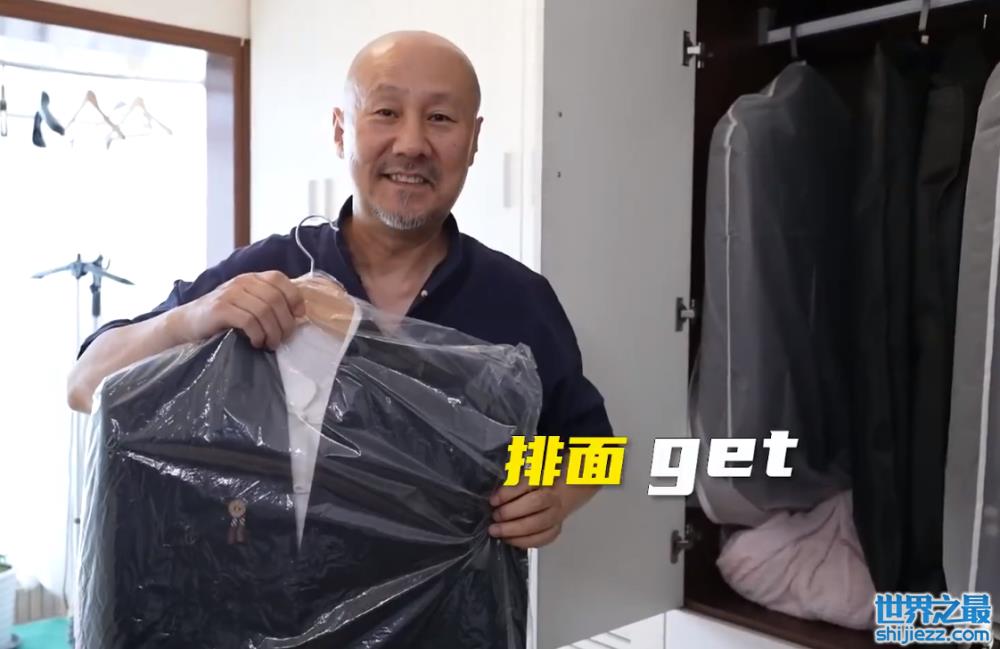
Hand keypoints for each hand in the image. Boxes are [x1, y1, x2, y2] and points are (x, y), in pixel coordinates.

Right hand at [172, 271, 305, 348]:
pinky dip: (257, 334)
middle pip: (275, 298)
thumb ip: (267, 302)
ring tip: (270, 344)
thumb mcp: (247, 303)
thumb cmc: (223, 317)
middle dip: (285, 322)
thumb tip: (298, 315)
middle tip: (282, 339)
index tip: (298, 317)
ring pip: (264, 311)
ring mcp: (230, 294)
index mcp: (252, 278)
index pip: (280, 279)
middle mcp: (242, 282)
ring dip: (272, 332)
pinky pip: (249, 321)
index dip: (294, 297)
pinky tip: (255, 342)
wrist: (187, 322)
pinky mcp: (220, 309)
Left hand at [488, 480, 598, 548]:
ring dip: (515, 530)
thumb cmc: (541, 482)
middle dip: (511, 512)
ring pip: (539, 524)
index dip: (509, 492)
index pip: (528, 482)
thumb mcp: (528, 473)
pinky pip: (542, 539)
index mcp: (547, 477)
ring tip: (497, 530)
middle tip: (495, 516)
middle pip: (535, 503)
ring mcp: (557, 514)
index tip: (493, 500)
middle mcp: (554, 495)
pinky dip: (524, 542)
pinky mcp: (556, 529)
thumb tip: (496, 494)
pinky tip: (509, 539)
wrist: (565, 492)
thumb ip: (514, 482)